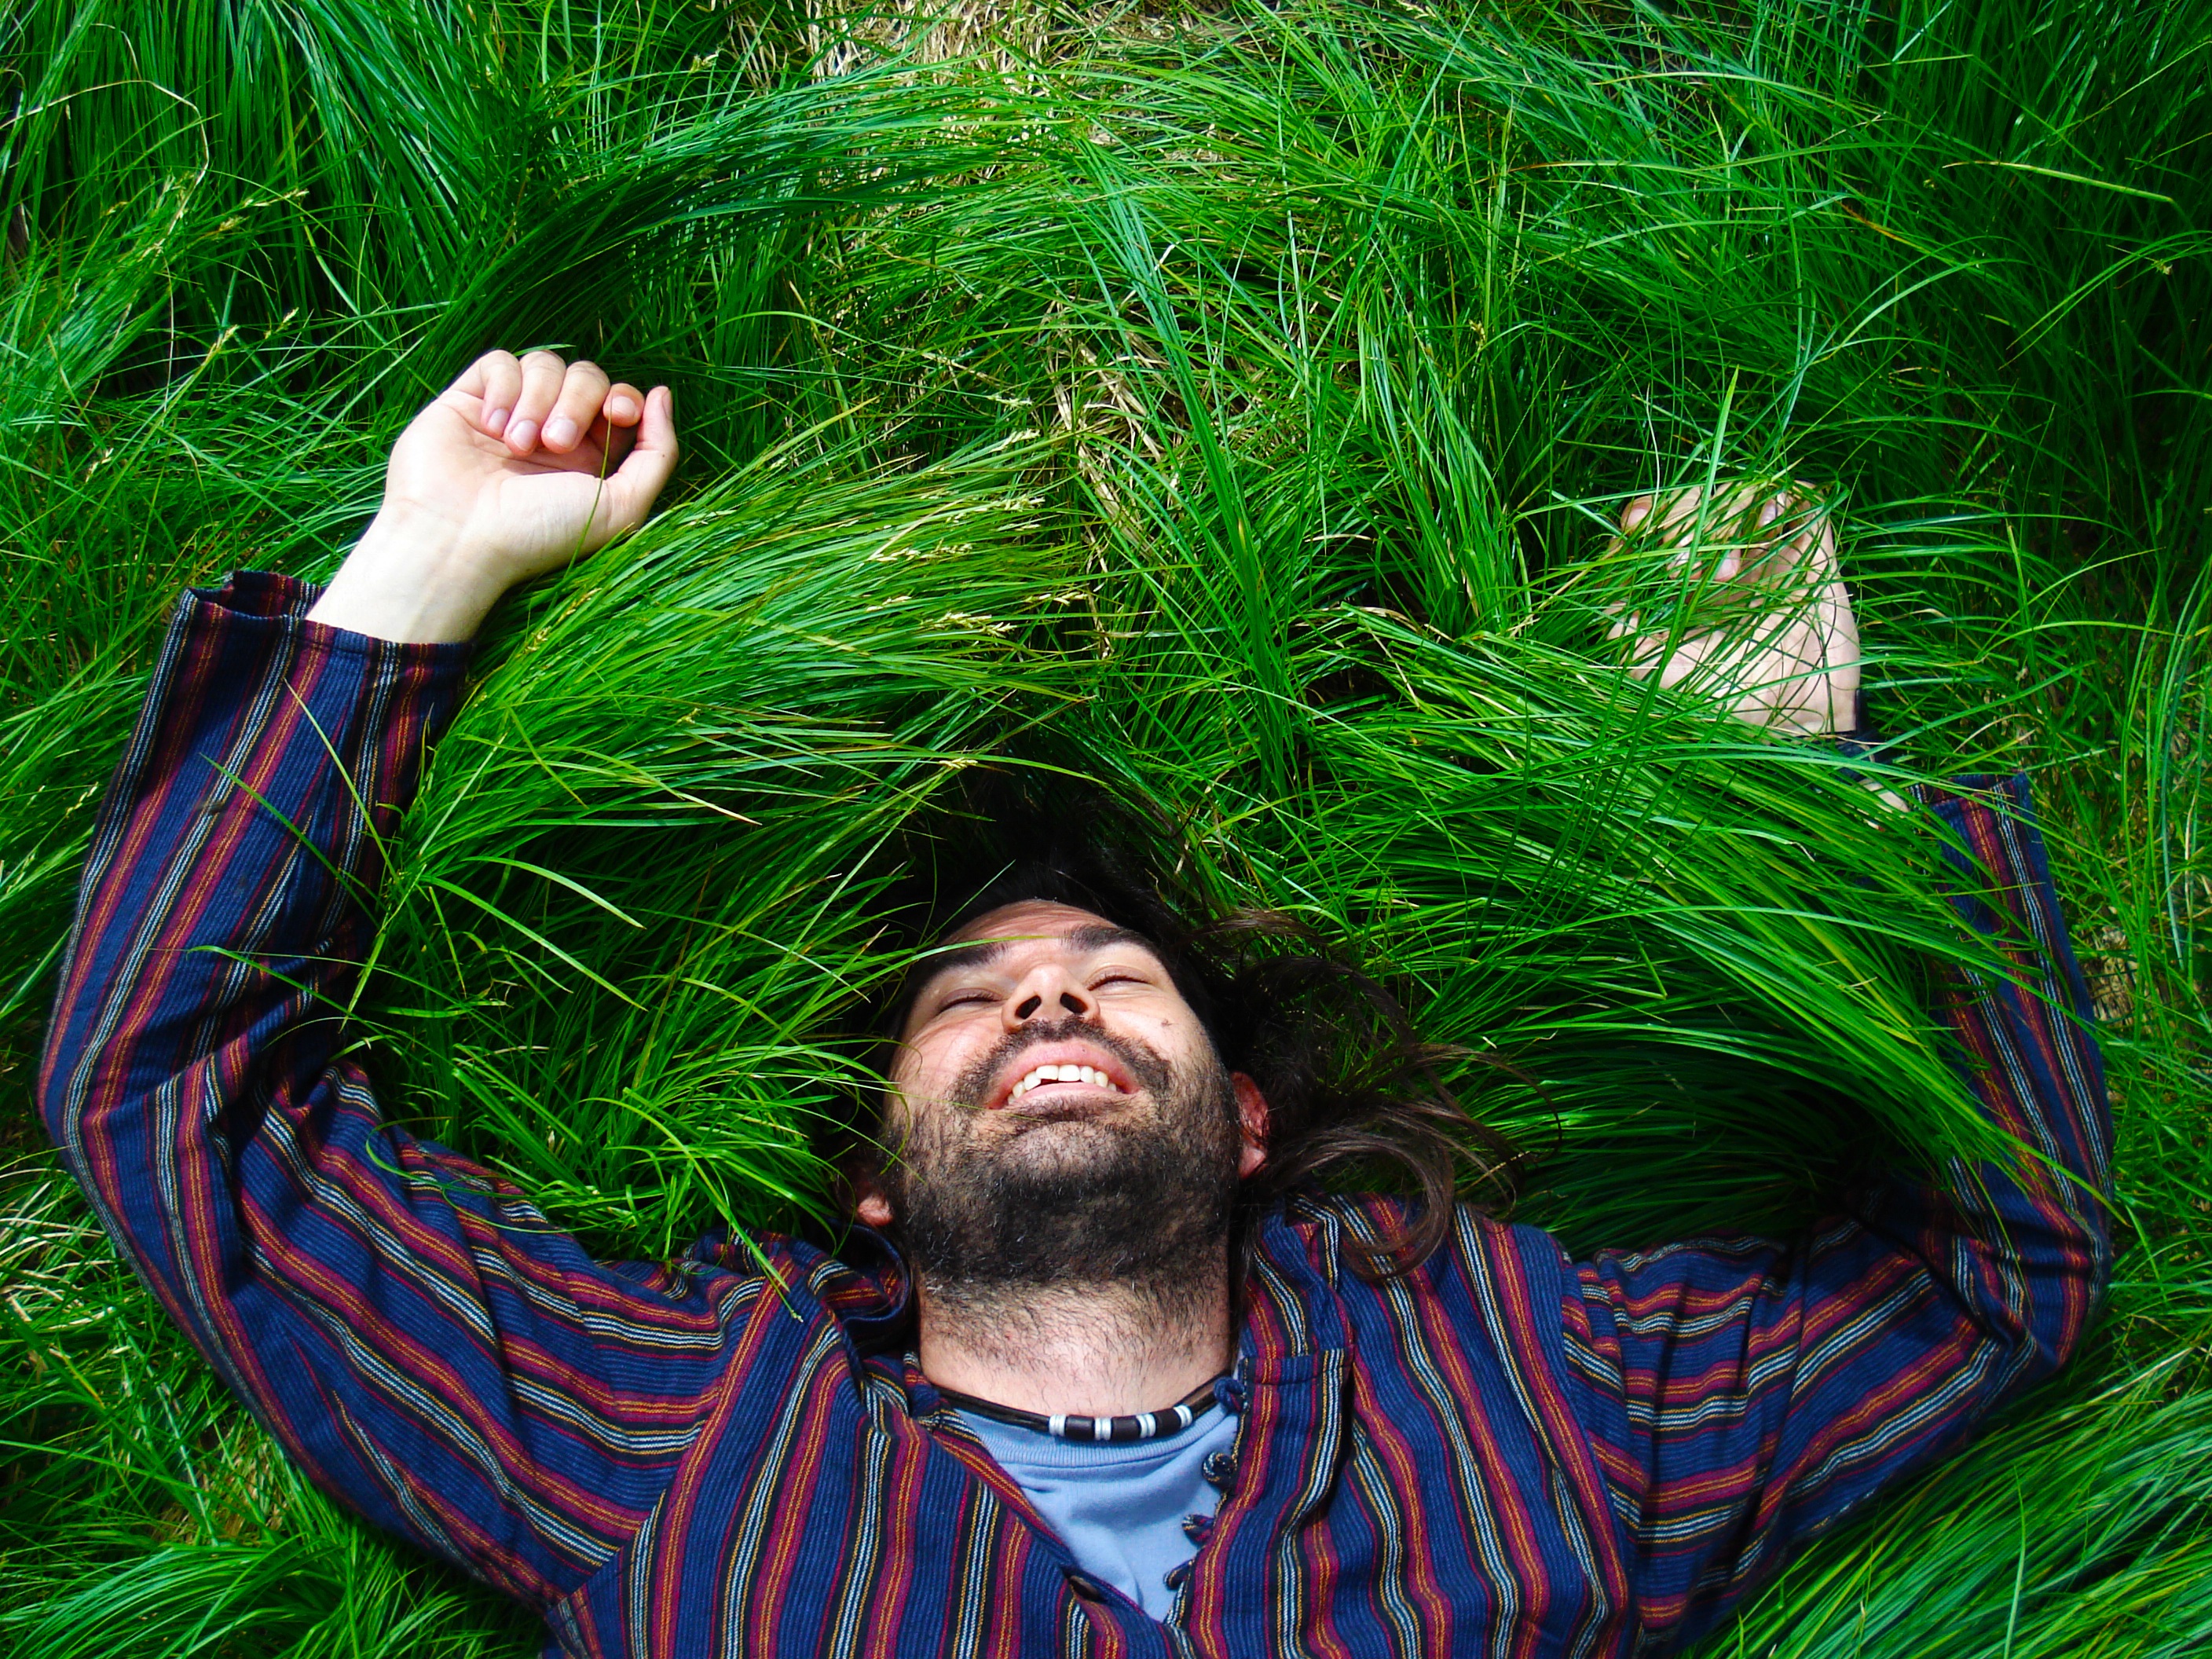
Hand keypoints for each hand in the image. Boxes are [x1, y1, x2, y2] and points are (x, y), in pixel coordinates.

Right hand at [308, 349, 678, 641]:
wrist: (458, 538)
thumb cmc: (539, 533)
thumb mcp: (620, 506)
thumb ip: (657, 454)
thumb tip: (663, 395)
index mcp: (591, 459)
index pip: (620, 402)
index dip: (624, 398)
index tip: (617, 413)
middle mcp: (553, 433)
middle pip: (587, 377)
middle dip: (579, 401)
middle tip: (556, 444)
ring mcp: (512, 414)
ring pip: (545, 364)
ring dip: (538, 400)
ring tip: (517, 446)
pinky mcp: (470, 400)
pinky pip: (501, 362)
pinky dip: (504, 388)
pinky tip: (491, 426)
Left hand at [1606, 482, 1859, 737]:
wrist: (1804, 713)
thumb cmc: (1736, 697)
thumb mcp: (1670, 674)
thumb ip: (1632, 642)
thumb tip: (1605, 608)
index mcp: (1688, 580)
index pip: (1658, 528)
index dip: (1643, 518)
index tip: (1635, 524)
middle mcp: (1724, 557)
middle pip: (1693, 501)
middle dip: (1680, 520)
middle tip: (1682, 565)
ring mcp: (1767, 548)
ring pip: (1738, 492)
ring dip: (1725, 515)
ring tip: (1730, 569)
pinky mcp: (1811, 547)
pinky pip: (1798, 497)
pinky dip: (1778, 497)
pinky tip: (1768, 523)